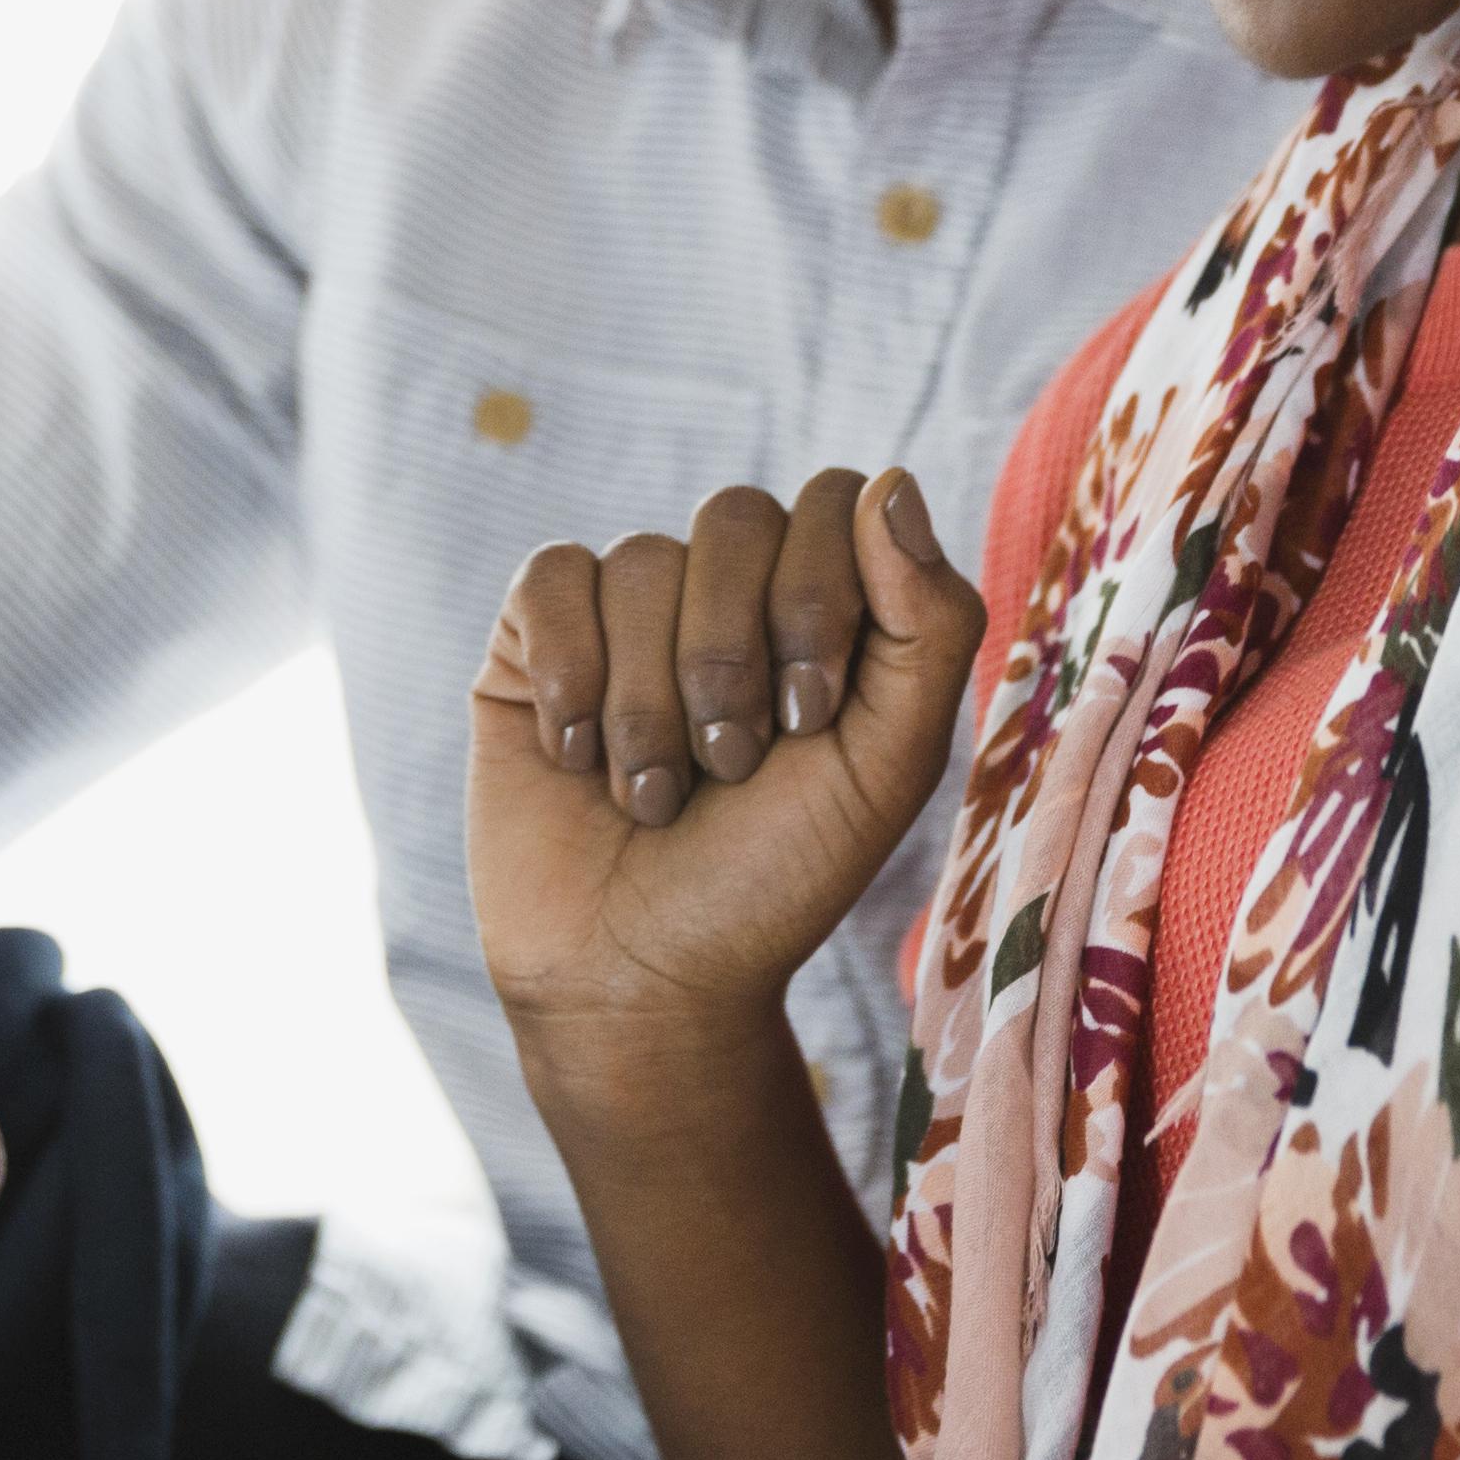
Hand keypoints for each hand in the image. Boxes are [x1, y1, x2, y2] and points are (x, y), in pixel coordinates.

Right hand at [468, 468, 982, 1049]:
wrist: (642, 980)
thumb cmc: (775, 880)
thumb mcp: (887, 767)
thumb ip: (926, 625)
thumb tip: (892, 480)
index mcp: (822, 605)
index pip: (835, 499)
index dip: (819, 596)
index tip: (809, 719)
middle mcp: (723, 588)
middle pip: (734, 515)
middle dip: (734, 656)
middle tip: (730, 766)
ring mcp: (624, 609)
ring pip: (641, 561)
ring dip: (653, 706)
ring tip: (654, 798)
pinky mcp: (533, 639)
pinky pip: (551, 580)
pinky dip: (574, 679)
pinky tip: (580, 761)